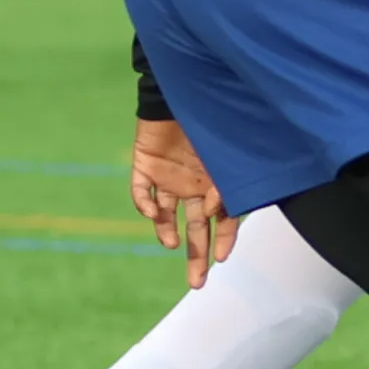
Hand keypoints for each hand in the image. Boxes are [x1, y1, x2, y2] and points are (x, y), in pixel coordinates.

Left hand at [130, 118, 233, 285]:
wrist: (181, 85)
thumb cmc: (214, 116)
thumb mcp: (227, 154)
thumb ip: (224, 184)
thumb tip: (212, 213)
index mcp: (216, 182)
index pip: (223, 220)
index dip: (224, 240)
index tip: (222, 259)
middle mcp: (193, 185)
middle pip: (195, 228)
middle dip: (197, 255)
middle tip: (197, 283)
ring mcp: (168, 177)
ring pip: (166, 216)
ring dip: (168, 233)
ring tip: (173, 246)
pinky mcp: (144, 166)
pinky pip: (140, 192)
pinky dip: (144, 204)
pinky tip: (151, 214)